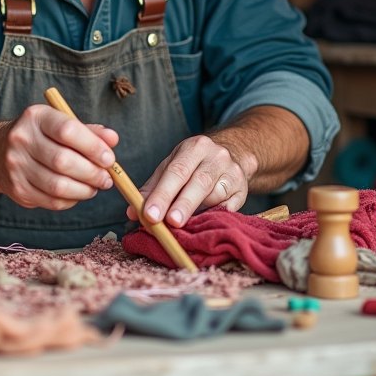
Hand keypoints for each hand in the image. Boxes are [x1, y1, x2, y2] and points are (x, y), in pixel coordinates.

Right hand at [0, 105, 118, 210]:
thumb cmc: (39, 136)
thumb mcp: (59, 124)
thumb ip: (88, 131)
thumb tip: (113, 139)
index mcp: (36, 117)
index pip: (68, 130)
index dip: (93, 147)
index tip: (109, 159)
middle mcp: (21, 140)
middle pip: (63, 161)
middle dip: (92, 173)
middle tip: (106, 178)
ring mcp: (16, 166)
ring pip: (58, 186)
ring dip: (84, 190)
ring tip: (95, 187)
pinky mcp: (17, 189)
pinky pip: (51, 201)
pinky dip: (71, 200)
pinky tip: (77, 193)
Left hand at [126, 135, 252, 226]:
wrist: (234, 155)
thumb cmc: (194, 165)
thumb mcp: (172, 167)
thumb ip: (152, 188)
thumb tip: (132, 212)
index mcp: (194, 147)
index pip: (176, 170)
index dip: (163, 194)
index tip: (150, 214)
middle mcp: (216, 156)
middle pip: (198, 183)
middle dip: (181, 205)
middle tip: (168, 223)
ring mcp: (233, 173)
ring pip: (215, 196)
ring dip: (195, 214)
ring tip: (180, 227)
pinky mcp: (243, 191)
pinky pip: (228, 208)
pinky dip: (213, 217)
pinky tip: (201, 225)